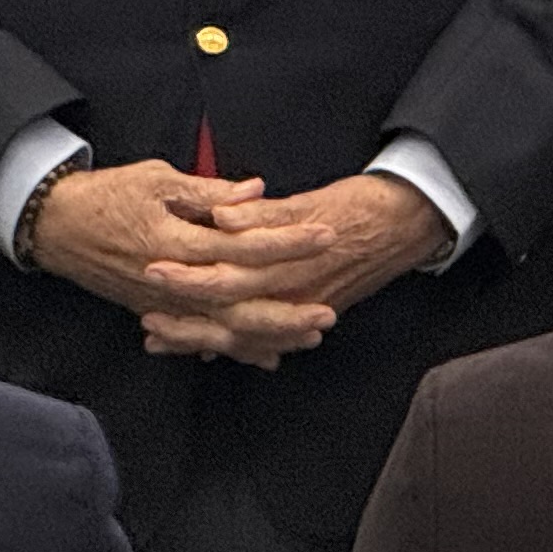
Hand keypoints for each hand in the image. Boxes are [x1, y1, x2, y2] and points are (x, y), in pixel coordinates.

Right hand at [31, 159, 337, 340]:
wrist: (57, 226)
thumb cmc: (107, 196)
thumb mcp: (157, 180)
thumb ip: (209, 192)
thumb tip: (256, 191)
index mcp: (178, 241)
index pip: (245, 245)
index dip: (287, 242)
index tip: (324, 235)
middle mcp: (175, 282)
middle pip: (241, 305)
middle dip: (288, 311)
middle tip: (329, 311)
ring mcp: (165, 304)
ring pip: (225, 330)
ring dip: (269, 335)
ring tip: (308, 336)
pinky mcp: (157, 313)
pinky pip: (203, 338)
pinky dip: (236, 348)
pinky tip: (265, 355)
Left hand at [139, 173, 451, 364]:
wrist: (406, 223)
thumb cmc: (356, 205)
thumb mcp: (308, 202)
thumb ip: (263, 213)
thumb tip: (222, 216)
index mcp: (288, 263)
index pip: (226, 277)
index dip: (188, 280)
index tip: (153, 275)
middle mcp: (293, 295)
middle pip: (229, 316)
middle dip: (186, 321)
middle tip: (146, 320)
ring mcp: (303, 310)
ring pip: (245, 334)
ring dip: (203, 338)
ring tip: (163, 339)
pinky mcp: (312, 313)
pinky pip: (269, 338)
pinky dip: (238, 345)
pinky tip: (210, 349)